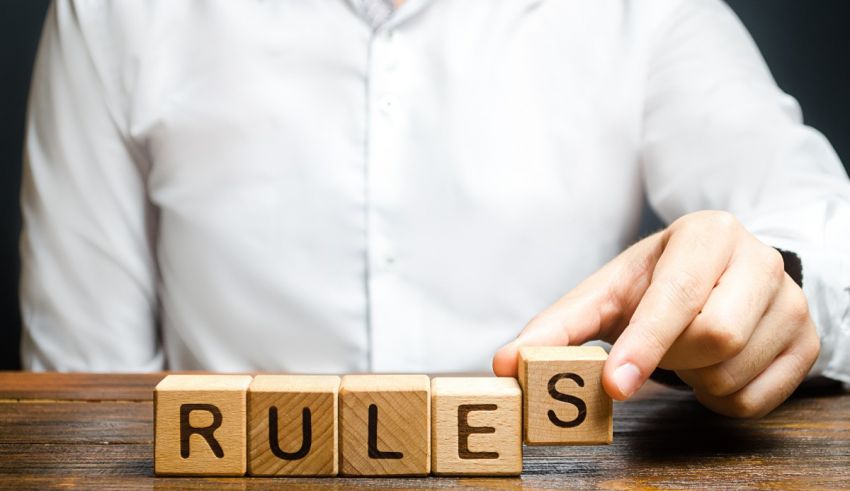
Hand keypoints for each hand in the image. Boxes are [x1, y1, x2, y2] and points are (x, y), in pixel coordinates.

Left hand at [493, 210, 819, 417]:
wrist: (718, 274)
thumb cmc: (654, 282)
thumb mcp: (606, 292)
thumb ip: (556, 327)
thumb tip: (505, 365)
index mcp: (707, 234)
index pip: (680, 295)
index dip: (646, 342)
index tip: (615, 384)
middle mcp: (760, 259)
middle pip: (714, 336)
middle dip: (670, 357)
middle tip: (655, 347)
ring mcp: (793, 302)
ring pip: (735, 371)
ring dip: (692, 379)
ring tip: (683, 351)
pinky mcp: (808, 341)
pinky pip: (757, 400)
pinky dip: (720, 398)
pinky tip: (710, 368)